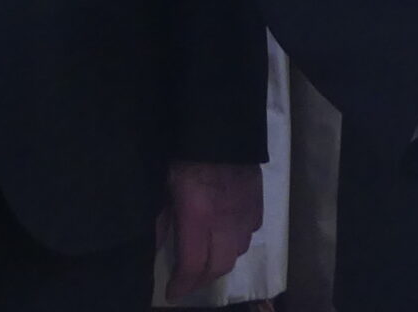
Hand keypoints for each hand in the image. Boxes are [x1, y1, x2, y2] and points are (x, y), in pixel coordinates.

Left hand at [158, 160, 261, 297]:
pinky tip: (227, 234)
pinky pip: (251, 232)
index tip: (172, 293)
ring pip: (238, 252)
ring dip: (221, 261)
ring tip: (207, 258)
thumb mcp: (164, 182)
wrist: (222, 124)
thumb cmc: (185, 151)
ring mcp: (245, 214)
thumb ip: (163, 215)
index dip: (182, 285)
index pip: (192, 265)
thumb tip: (159, 243)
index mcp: (198, 216)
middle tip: (188, 281)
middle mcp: (225, 222)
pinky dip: (238, 240)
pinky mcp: (258, 203)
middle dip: (201, 280)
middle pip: (218, 267)